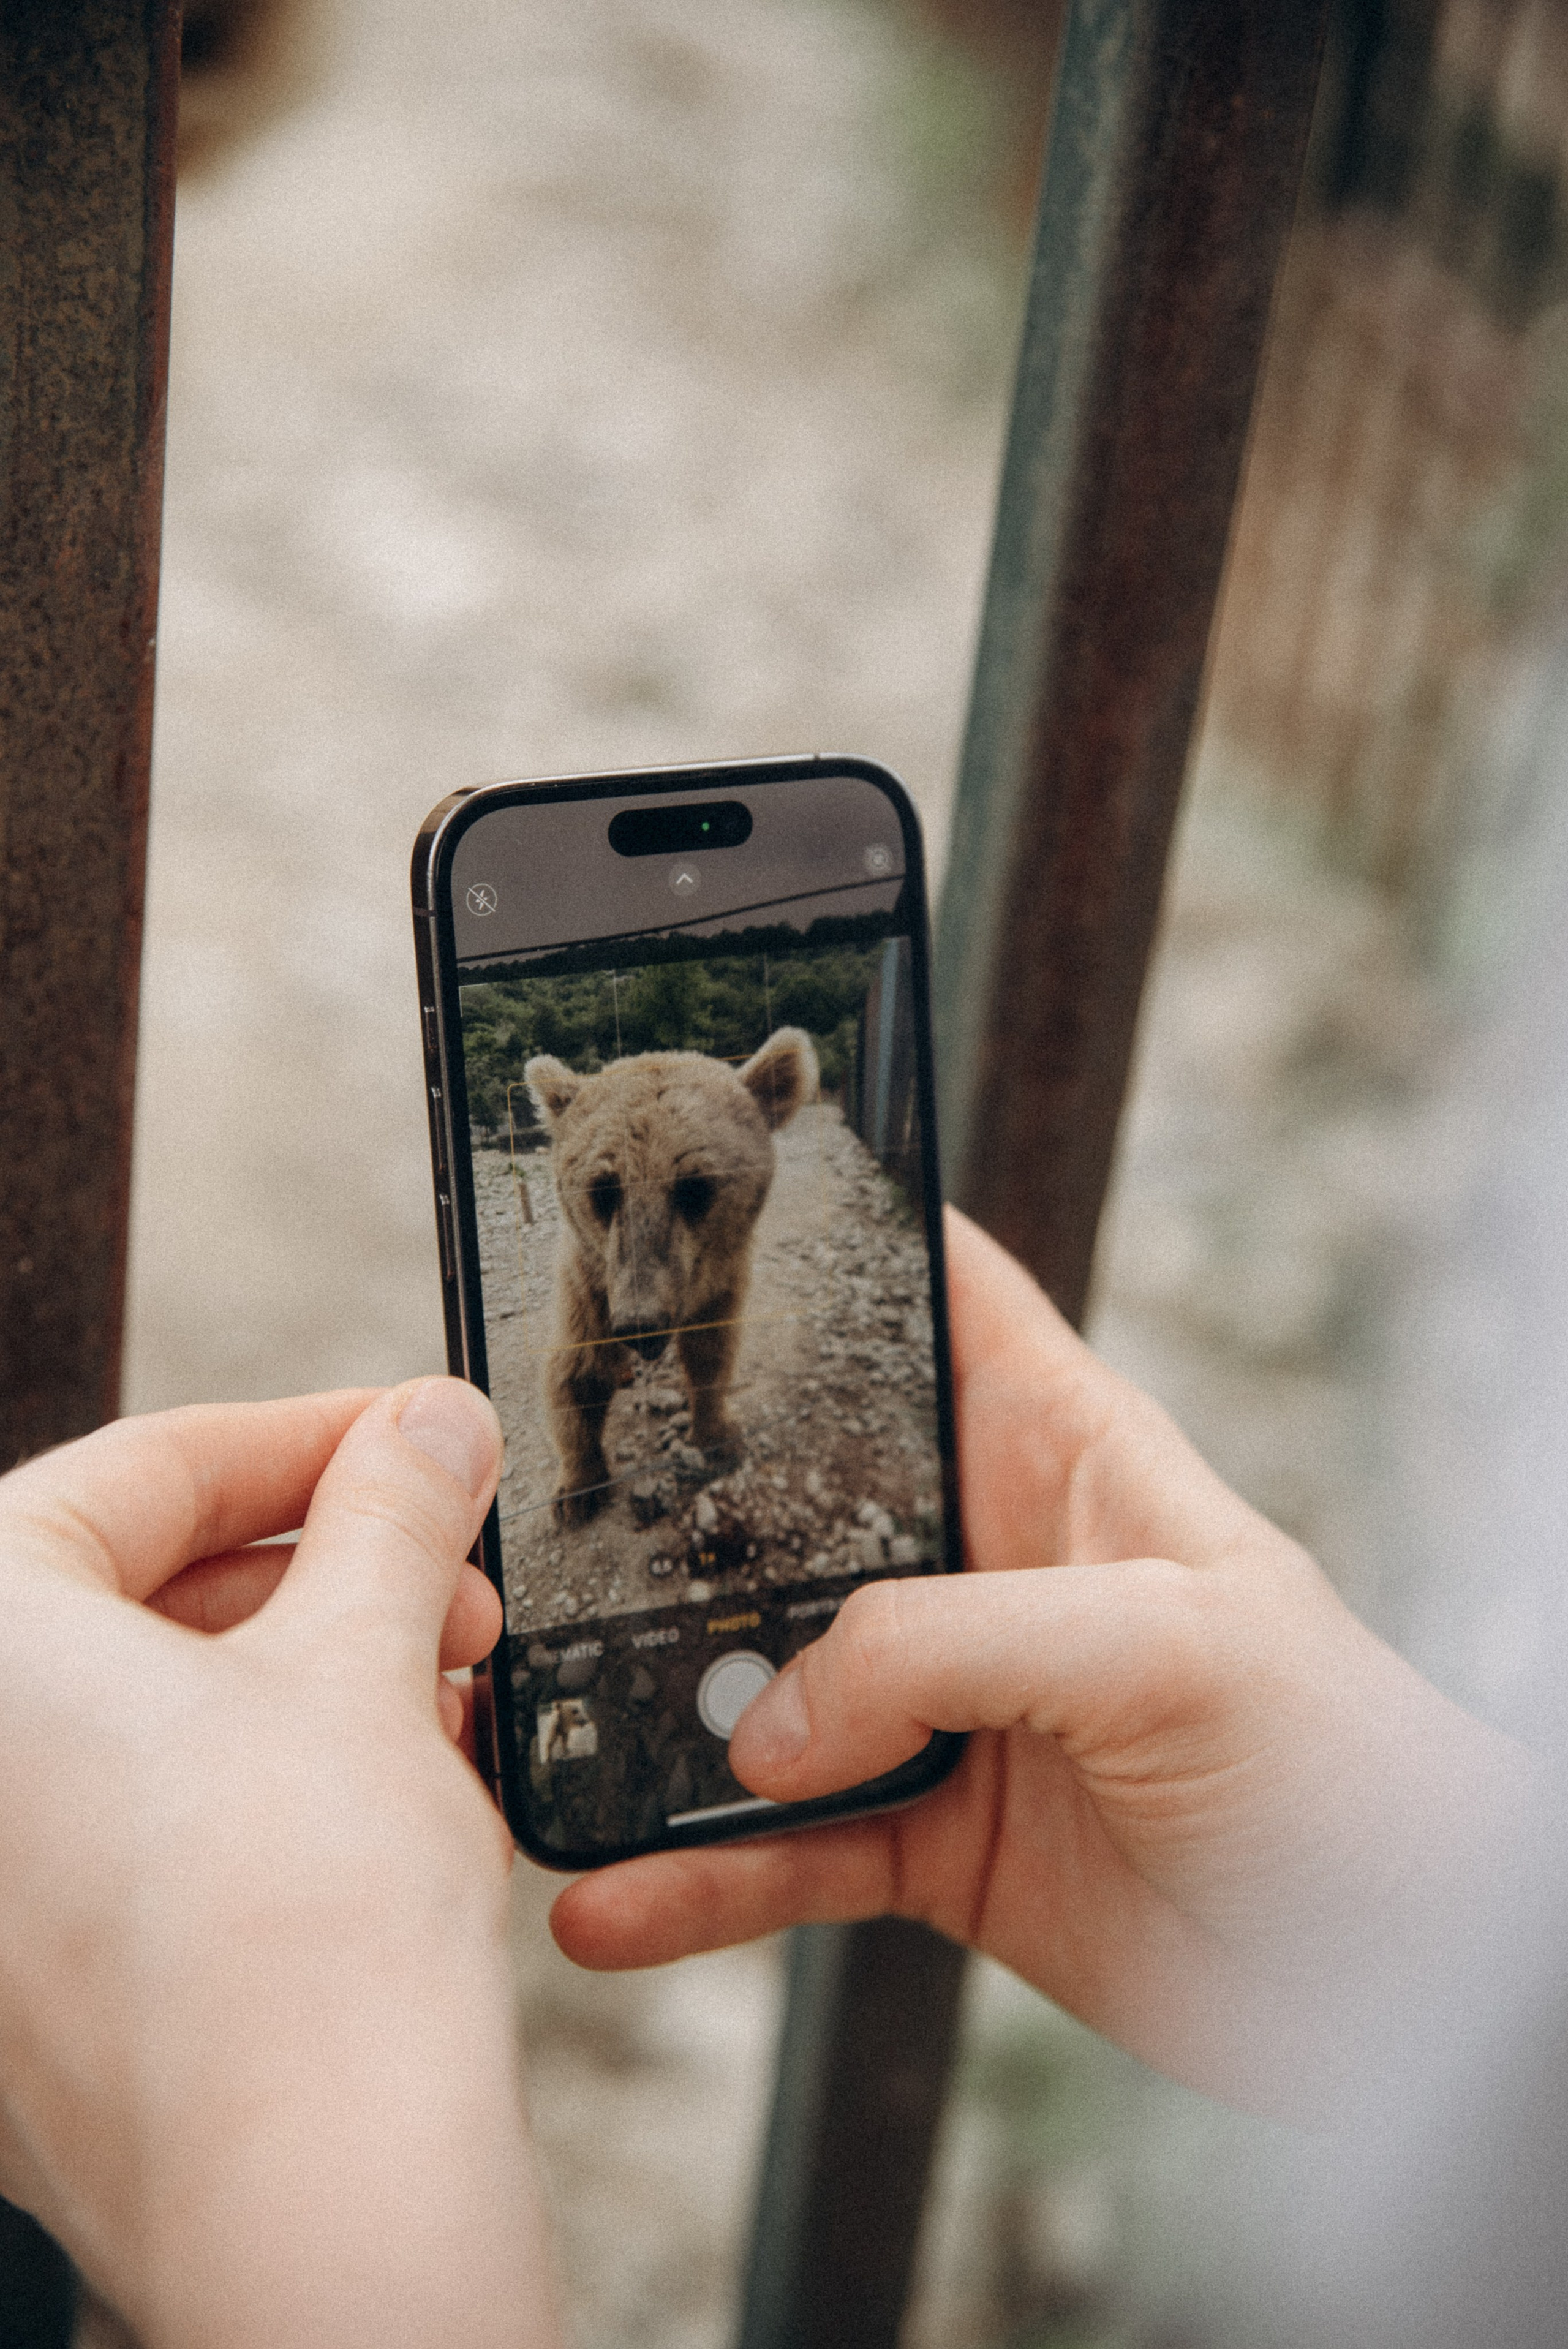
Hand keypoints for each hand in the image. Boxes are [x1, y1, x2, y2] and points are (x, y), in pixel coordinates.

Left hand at [0, 1380, 558, 2348]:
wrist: (311, 2202)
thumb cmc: (292, 1941)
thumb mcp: (364, 1655)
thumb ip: (394, 1510)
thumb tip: (425, 1428)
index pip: (147, 1468)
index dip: (312, 1437)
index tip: (413, 1437)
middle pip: (147, 1595)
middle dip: (328, 1575)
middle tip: (449, 1576)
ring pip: (157, 1722)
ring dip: (316, 1683)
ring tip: (445, 1694)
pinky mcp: (37, 2004)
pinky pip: (151, 1837)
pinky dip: (268, 1793)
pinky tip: (395, 1798)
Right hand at [552, 1212, 1529, 2116]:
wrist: (1391, 1984)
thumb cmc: (1338, 1763)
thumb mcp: (1163, 1646)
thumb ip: (951, 1648)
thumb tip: (770, 1722)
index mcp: (1067, 1456)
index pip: (948, 1300)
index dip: (849, 1240)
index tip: (718, 1212)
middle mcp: (989, 1566)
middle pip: (806, 1498)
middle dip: (687, 1503)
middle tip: (558, 1508)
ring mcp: (954, 1704)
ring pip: (768, 1685)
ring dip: (663, 1713)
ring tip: (548, 1729)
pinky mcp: (932, 1837)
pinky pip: (785, 1850)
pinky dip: (700, 1877)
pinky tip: (617, 1900)